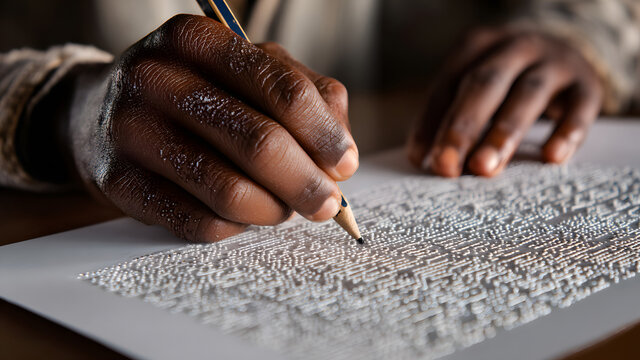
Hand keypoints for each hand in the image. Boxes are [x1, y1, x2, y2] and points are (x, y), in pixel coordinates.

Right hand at [58, 15, 357, 241]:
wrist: (98, 114)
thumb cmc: (193, 92)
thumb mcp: (246, 72)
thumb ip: (305, 96)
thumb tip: (341, 154)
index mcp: (198, 40)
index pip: (281, 89)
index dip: (323, 134)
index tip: (344, 164)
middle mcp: (158, 78)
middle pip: (258, 143)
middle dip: (305, 182)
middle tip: (327, 204)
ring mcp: (132, 132)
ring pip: (227, 190)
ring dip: (272, 210)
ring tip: (283, 210)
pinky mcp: (118, 184)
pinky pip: (196, 222)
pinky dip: (233, 227)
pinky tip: (241, 215)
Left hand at [408, 27, 602, 176]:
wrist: (565, 53)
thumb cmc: (507, 82)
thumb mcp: (477, 88)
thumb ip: (451, 117)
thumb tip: (423, 160)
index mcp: (478, 45)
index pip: (449, 84)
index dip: (433, 121)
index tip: (422, 159)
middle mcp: (516, 47)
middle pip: (485, 84)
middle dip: (463, 127)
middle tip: (447, 166)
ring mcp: (555, 62)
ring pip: (528, 94)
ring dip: (503, 133)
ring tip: (485, 168)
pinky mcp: (588, 84)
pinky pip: (579, 107)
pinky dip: (566, 132)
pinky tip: (551, 158)